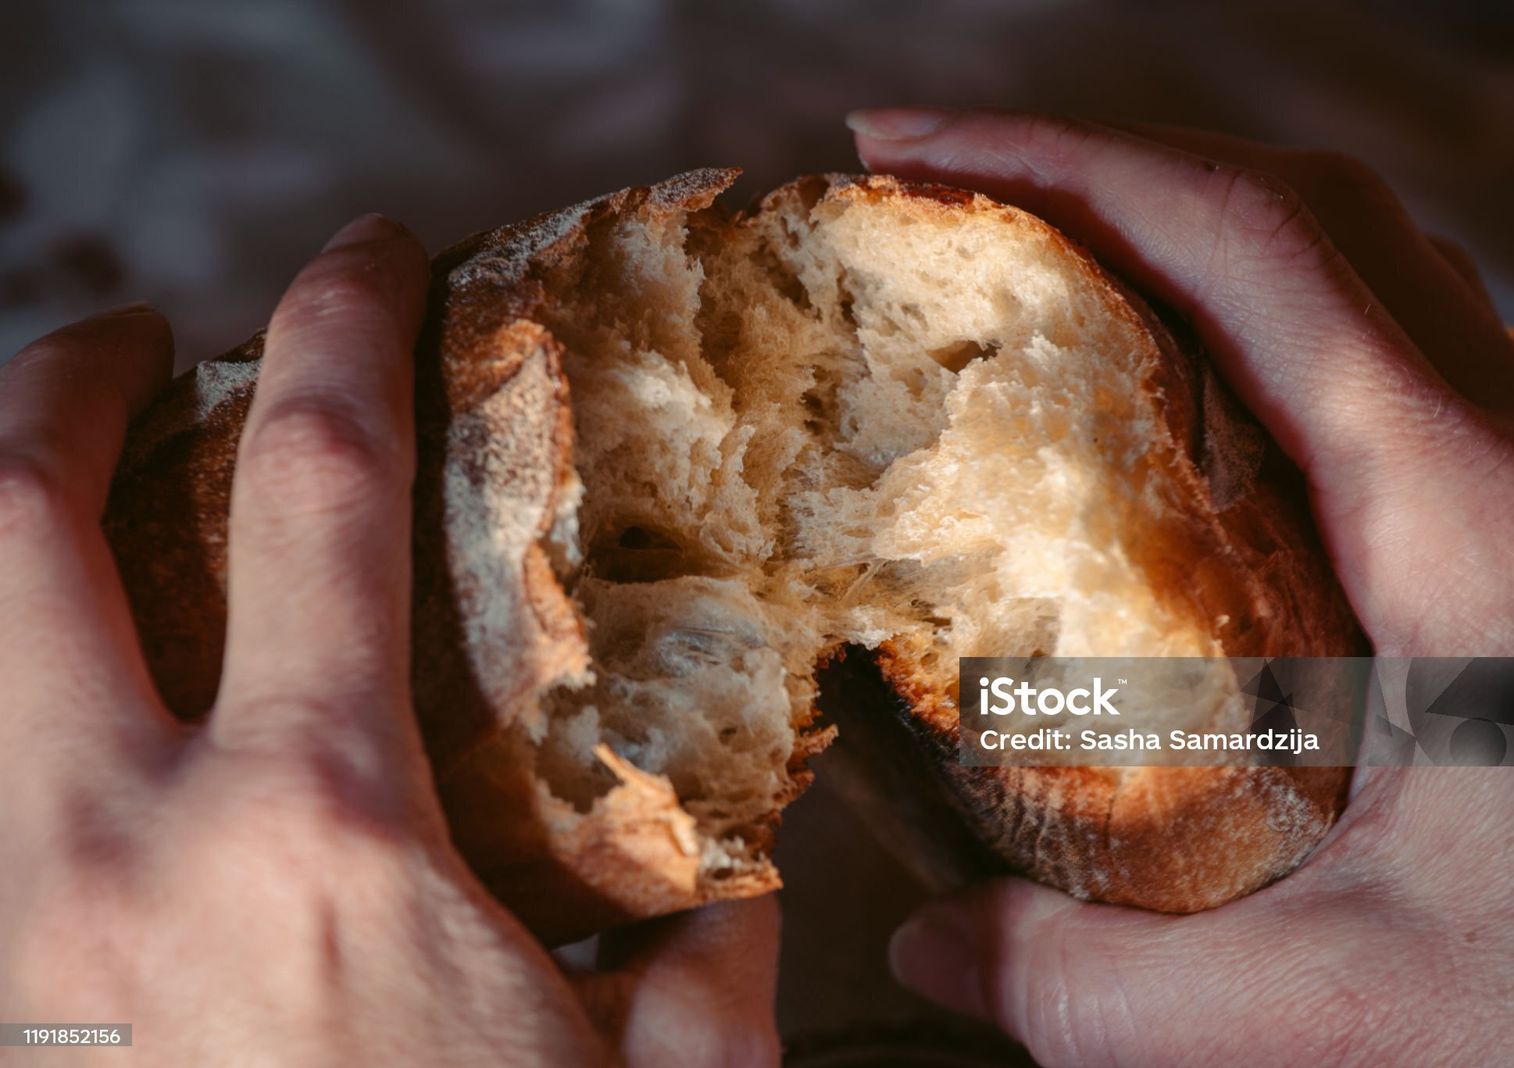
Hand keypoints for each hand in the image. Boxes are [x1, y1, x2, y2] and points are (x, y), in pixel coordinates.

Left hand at [0, 215, 779, 1066]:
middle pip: (8, 520)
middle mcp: (105, 860)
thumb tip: (747, 857)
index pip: (322, 487)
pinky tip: (55, 729)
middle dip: (52, 378)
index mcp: (317, 838)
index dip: (343, 333)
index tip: (360, 262)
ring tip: (50, 508)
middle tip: (120, 341)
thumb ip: (702, 949)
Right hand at [849, 108, 1513, 1064]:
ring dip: (1189, 231)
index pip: (1249, 247)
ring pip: (1365, 272)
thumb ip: (1107, 995)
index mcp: (1484, 530)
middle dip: (1103, 165)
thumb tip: (934, 946)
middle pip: (1304, 215)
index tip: (907, 150)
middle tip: (940, 195)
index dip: (1060, 160)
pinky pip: (1400, 365)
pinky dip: (1263, 328)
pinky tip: (1180, 411)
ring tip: (1036, 271)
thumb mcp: (1357, 1025)